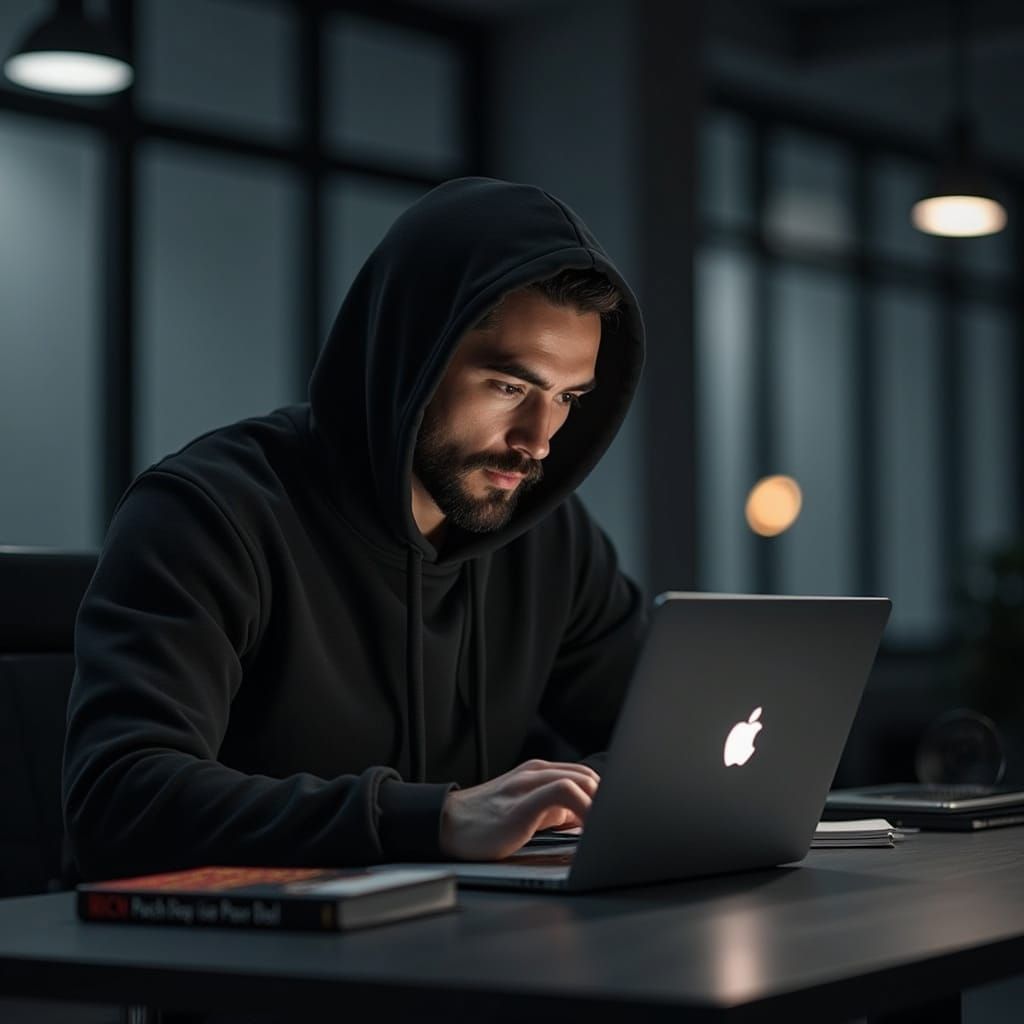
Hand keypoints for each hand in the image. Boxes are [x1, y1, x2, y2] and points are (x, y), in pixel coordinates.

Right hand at [439, 759, 598, 860]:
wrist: (445, 825)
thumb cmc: (483, 824)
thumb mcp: (524, 811)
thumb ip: (552, 810)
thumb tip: (583, 821)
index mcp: (537, 774)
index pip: (584, 777)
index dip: (604, 798)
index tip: (613, 821)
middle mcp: (535, 773)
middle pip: (588, 778)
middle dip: (608, 803)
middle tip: (614, 829)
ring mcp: (527, 785)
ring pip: (580, 781)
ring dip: (600, 806)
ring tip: (606, 831)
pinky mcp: (521, 803)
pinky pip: (564, 793)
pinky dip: (584, 808)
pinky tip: (588, 831)